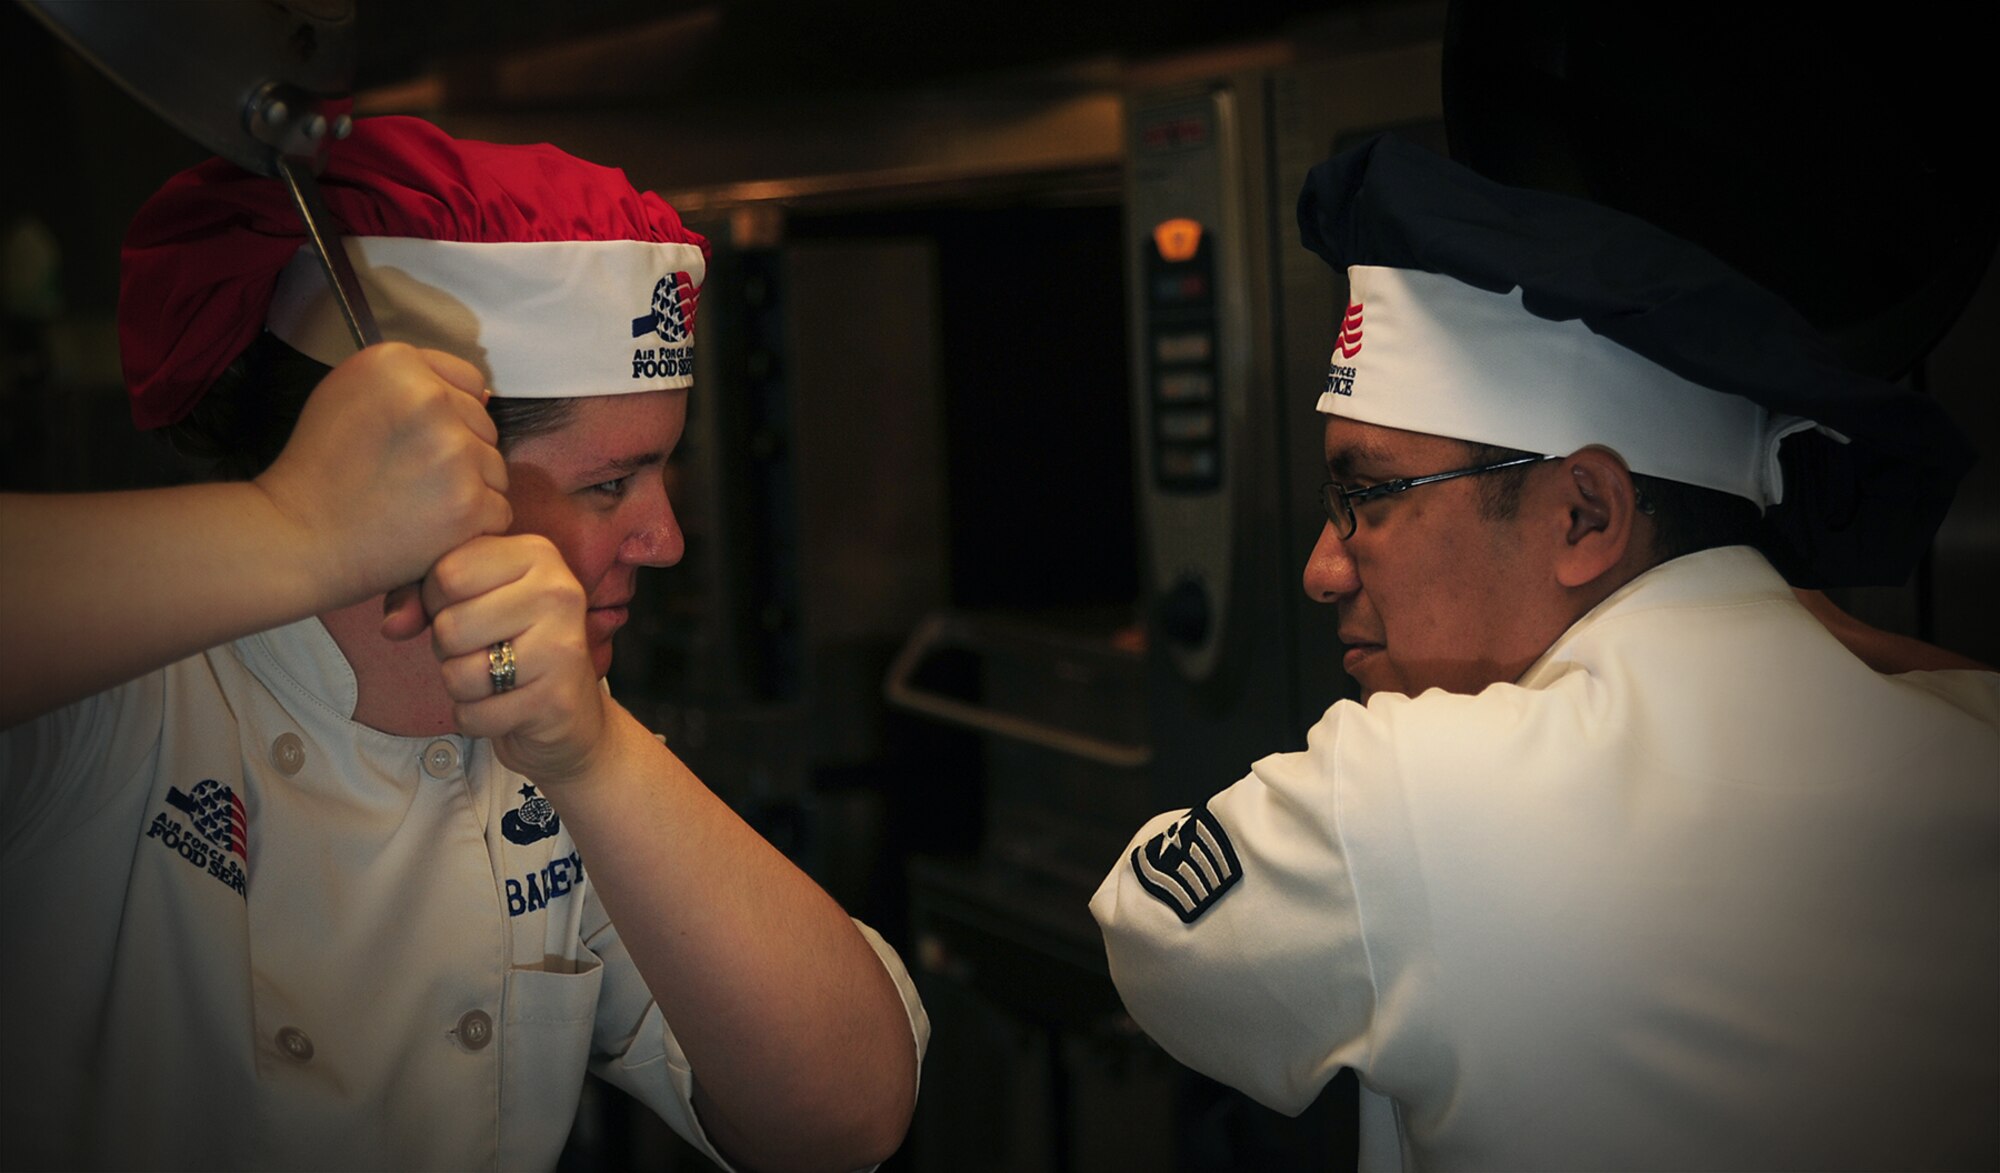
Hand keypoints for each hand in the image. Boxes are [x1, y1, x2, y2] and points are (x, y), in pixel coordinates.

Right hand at [252, 343, 510, 619]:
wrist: (298, 536)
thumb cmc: (321, 467)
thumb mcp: (349, 394)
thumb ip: (411, 382)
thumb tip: (483, 394)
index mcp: (397, 363)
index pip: (468, 380)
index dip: (447, 415)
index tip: (414, 441)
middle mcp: (430, 398)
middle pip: (484, 425)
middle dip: (459, 452)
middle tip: (410, 478)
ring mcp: (454, 452)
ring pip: (495, 468)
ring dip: (470, 489)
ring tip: (419, 505)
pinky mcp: (469, 503)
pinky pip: (499, 510)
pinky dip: (474, 526)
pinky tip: (433, 530)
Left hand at [422, 533, 609, 782]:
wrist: (571, 715)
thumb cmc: (510, 644)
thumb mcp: (469, 600)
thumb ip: (421, 596)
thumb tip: (392, 625)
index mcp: (537, 554)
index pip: (448, 573)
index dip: (436, 601)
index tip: (465, 610)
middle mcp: (558, 592)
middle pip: (450, 626)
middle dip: (448, 649)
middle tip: (481, 650)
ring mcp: (562, 646)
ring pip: (459, 673)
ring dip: (460, 686)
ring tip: (492, 677)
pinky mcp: (556, 700)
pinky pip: (474, 714)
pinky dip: (475, 718)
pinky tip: (503, 707)